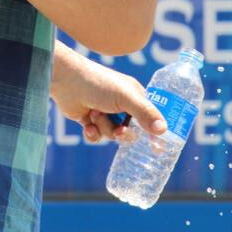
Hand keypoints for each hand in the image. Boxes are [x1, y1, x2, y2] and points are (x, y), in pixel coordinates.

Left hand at [51, 42, 165, 142]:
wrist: (67, 81)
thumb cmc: (99, 83)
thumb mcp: (126, 97)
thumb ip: (145, 113)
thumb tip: (163, 130)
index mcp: (134, 96)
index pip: (149, 116)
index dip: (153, 131)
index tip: (157, 149)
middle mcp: (121, 104)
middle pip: (130, 131)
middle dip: (122, 132)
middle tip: (118, 131)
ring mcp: (105, 112)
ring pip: (112, 135)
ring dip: (103, 127)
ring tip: (94, 114)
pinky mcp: (89, 119)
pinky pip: (97, 137)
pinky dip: (92, 133)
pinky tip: (87, 125)